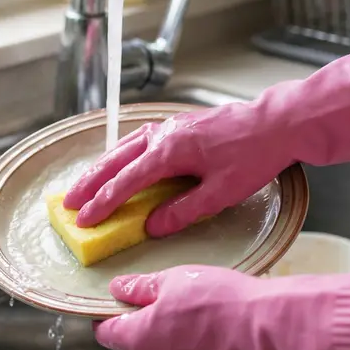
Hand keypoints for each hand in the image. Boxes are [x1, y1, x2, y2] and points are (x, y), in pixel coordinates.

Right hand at [65, 23, 349, 235]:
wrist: (280, 122)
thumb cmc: (255, 155)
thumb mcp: (221, 193)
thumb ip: (183, 211)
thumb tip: (152, 227)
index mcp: (169, 152)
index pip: (125, 182)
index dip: (103, 203)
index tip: (85, 220)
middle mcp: (163, 135)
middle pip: (115, 161)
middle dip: (90, 184)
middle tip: (69, 205)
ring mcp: (169, 127)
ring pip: (124, 147)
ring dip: (101, 168)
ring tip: (83, 186)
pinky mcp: (179, 125)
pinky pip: (139, 140)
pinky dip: (121, 153)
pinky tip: (117, 161)